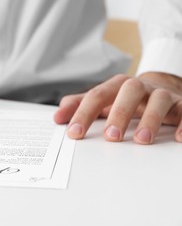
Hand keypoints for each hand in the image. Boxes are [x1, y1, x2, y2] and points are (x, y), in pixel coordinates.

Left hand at [54, 73, 181, 143]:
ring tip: (141, 140)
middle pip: (128, 91)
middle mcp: (139, 87)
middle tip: (111, 138)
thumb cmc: (125, 98)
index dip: (84, 114)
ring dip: (150, 119)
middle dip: (119, 113)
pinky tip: (177, 138)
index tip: (74, 133)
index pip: (96, 96)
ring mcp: (161, 94)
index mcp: (116, 86)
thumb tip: (57, 117)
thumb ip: (79, 105)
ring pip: (158, 100)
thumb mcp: (102, 100)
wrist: (161, 86)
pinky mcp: (181, 104)